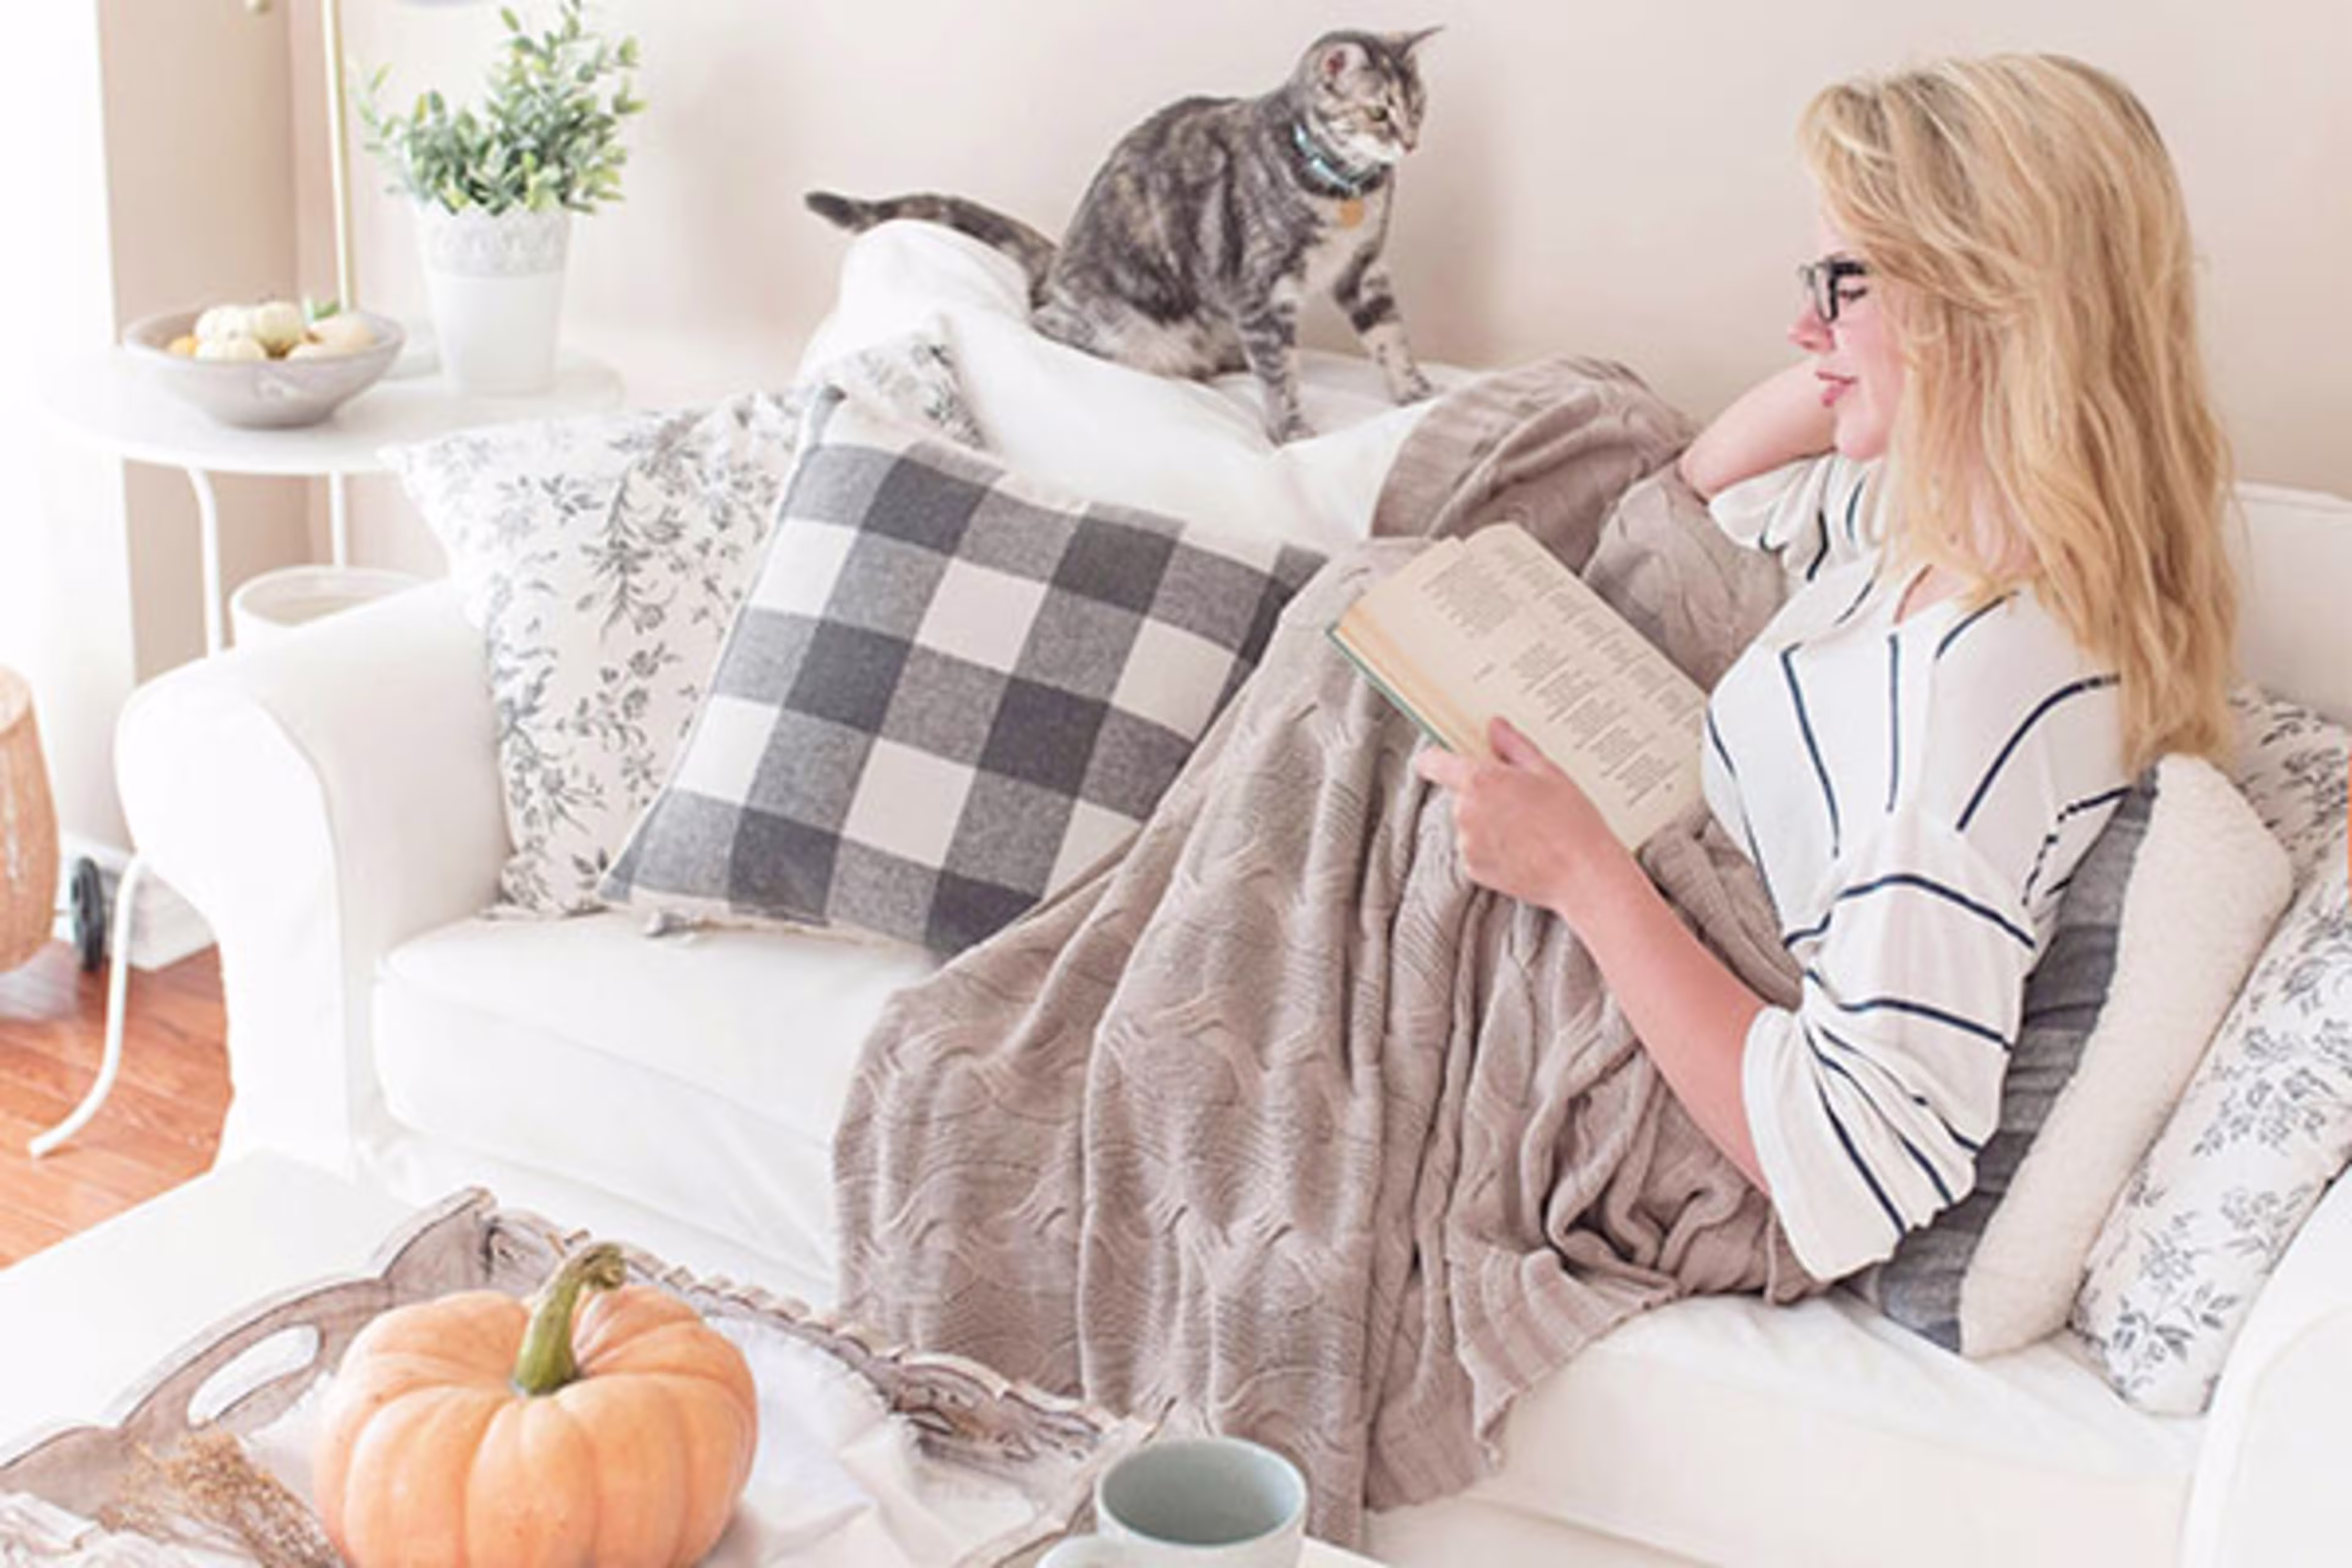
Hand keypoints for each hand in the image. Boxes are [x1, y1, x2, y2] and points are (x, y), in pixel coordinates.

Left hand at [1414, 716, 1626, 918]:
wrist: (1583, 873)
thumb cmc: (1570, 820)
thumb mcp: (1547, 771)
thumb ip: (1513, 745)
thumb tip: (1495, 727)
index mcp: (1478, 780)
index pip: (1433, 762)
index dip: (1436, 758)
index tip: (1442, 759)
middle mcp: (1464, 811)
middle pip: (1460, 794)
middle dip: (1483, 794)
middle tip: (1520, 800)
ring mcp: (1466, 842)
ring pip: (1469, 823)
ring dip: (1488, 823)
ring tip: (1528, 829)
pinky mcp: (1473, 869)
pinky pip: (1476, 850)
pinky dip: (1493, 848)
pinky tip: (1524, 849)